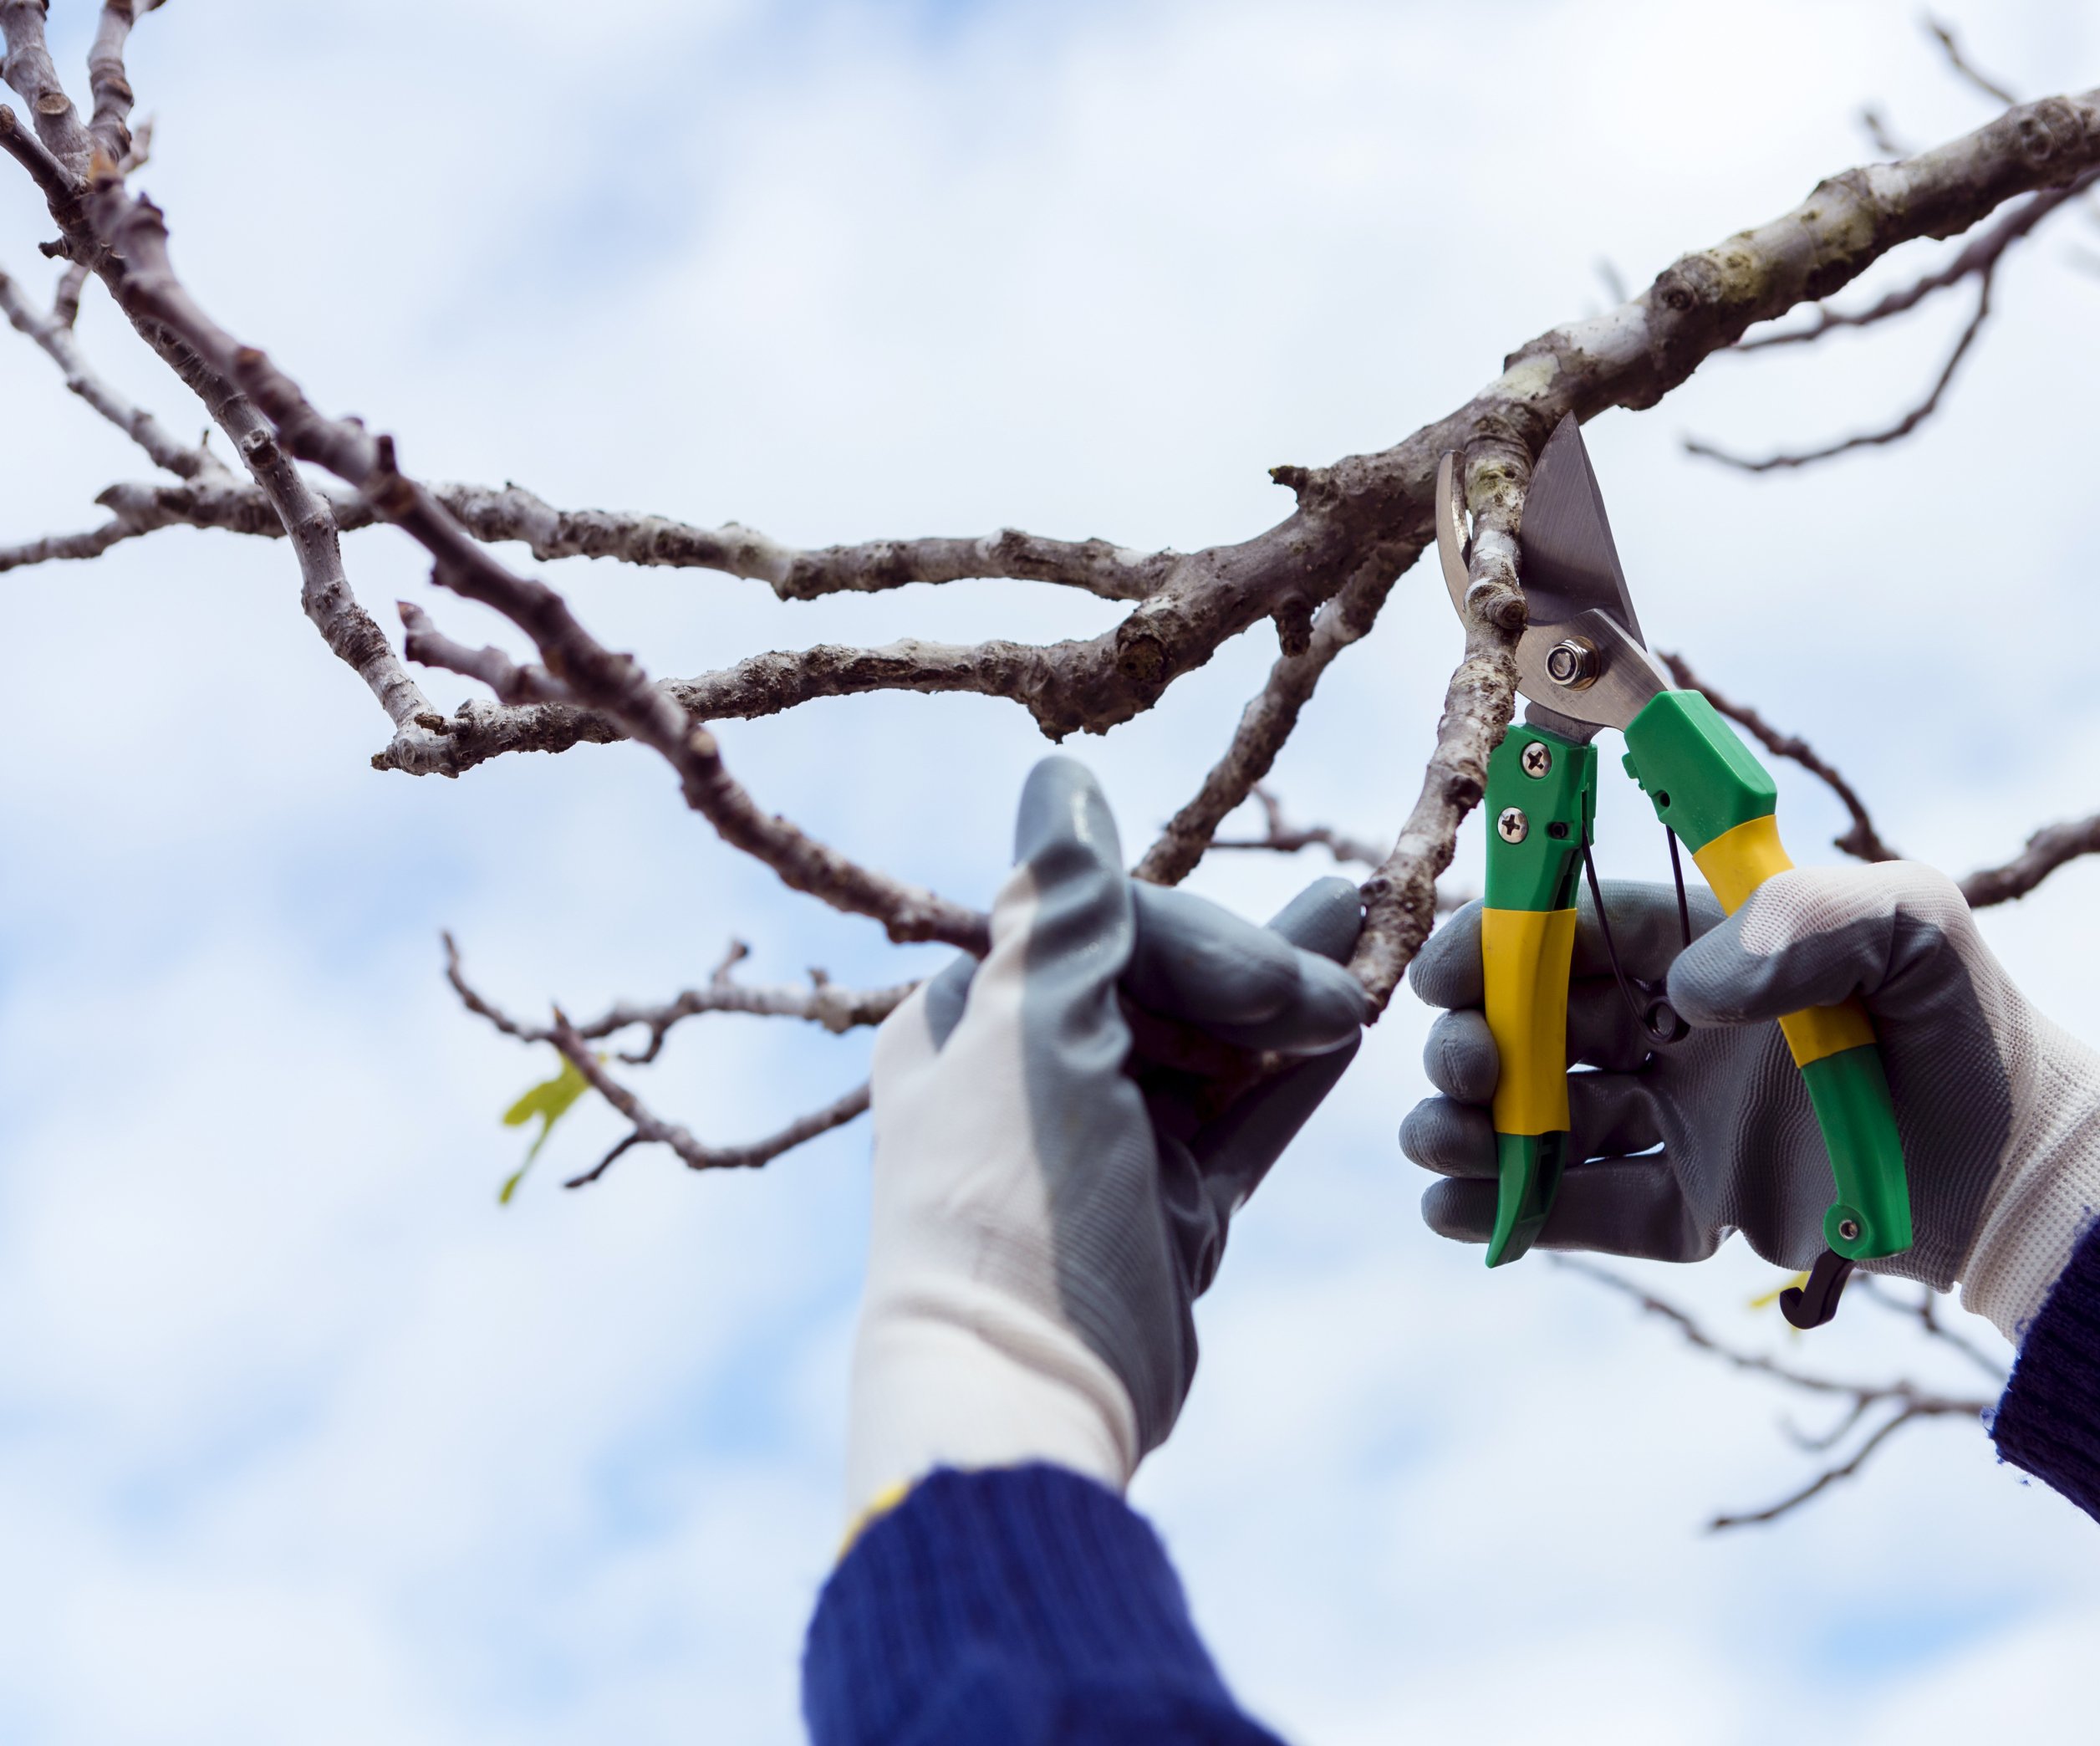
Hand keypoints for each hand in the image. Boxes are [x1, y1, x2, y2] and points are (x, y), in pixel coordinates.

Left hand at [845, 757, 1366, 1516]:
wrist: (1026, 1389)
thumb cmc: (1009, 1196)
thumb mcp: (1033, 1032)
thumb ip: (1064, 908)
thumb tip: (1059, 777)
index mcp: (973, 1017)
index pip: (1100, 925)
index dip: (1195, 936)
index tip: (1271, 976)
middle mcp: (1035, 1067)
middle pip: (1165, 978)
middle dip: (1257, 963)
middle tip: (1350, 956)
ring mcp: (1110, 1139)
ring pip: (1217, 1044)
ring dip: (1289, 993)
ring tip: (1368, 920)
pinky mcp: (1170, 1203)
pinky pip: (1243, 1119)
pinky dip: (1293, 1076)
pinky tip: (1353, 1023)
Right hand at [1400, 864, 2099, 1340]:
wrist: (2026, 1174)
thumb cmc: (1965, 1026)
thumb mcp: (1911, 928)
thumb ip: (1805, 919)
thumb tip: (1689, 988)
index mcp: (1702, 950)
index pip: (1572, 933)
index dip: (1496, 947)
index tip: (1445, 973)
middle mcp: (1674, 1031)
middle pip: (1535, 1028)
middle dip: (1474, 1044)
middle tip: (1466, 1070)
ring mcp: (1678, 1121)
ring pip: (1544, 1120)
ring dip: (1472, 1129)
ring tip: (1438, 1145)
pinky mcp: (1694, 1207)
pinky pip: (1591, 1209)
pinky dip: (1519, 1211)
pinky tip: (1459, 1212)